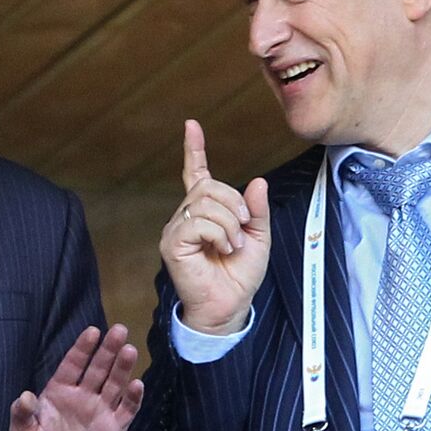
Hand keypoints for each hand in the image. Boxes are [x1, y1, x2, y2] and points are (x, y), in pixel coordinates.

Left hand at [9, 324, 143, 430]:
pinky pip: (126, 409)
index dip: (82, 349)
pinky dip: (133, 397)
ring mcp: (100, 410)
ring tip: (129, 350)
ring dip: (122, 368)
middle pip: (98, 368)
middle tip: (119, 330)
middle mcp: (83, 396)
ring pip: (114, 384)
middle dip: (108, 350)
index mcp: (60, 392)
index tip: (92, 332)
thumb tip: (25, 396)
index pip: (73, 364)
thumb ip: (23, 415)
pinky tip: (137, 384)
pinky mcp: (115, 428)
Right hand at [159, 119, 269, 334]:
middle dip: (234, 204)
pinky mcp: (172, 244)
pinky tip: (222, 249)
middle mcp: (186, 216)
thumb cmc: (240, 275)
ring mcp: (176, 229)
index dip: (195, 149)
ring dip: (229, 222)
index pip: (196, 173)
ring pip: (205, 203)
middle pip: (209, 187)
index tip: (192, 125)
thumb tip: (257, 181)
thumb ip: (256, 210)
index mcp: (205, 212)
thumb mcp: (258, 237)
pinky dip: (219, 233)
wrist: (230, 305)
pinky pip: (198, 222)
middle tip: (243, 227)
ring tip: (233, 245)